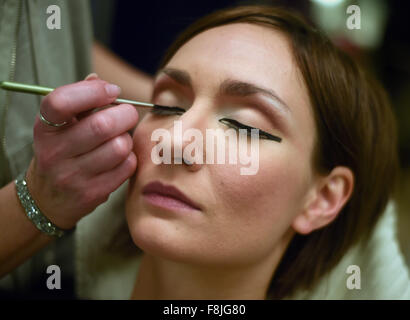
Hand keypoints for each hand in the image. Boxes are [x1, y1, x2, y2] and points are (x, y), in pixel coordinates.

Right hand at [25, 74, 138, 229]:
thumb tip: (100, 80)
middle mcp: (54, 152)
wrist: (48, 199)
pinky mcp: (92, 193)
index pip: (61, 102)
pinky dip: (130, 158)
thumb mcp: (60, 126)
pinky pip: (127, 167)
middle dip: (125, 114)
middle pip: (102, 125)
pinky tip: (120, 159)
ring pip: (119, 147)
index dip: (93, 91)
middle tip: (128, 114)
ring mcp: (72, 176)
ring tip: (120, 139)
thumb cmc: (62, 152)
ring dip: (127, 139)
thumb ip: (79, 101)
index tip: (112, 91)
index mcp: (45, 128)